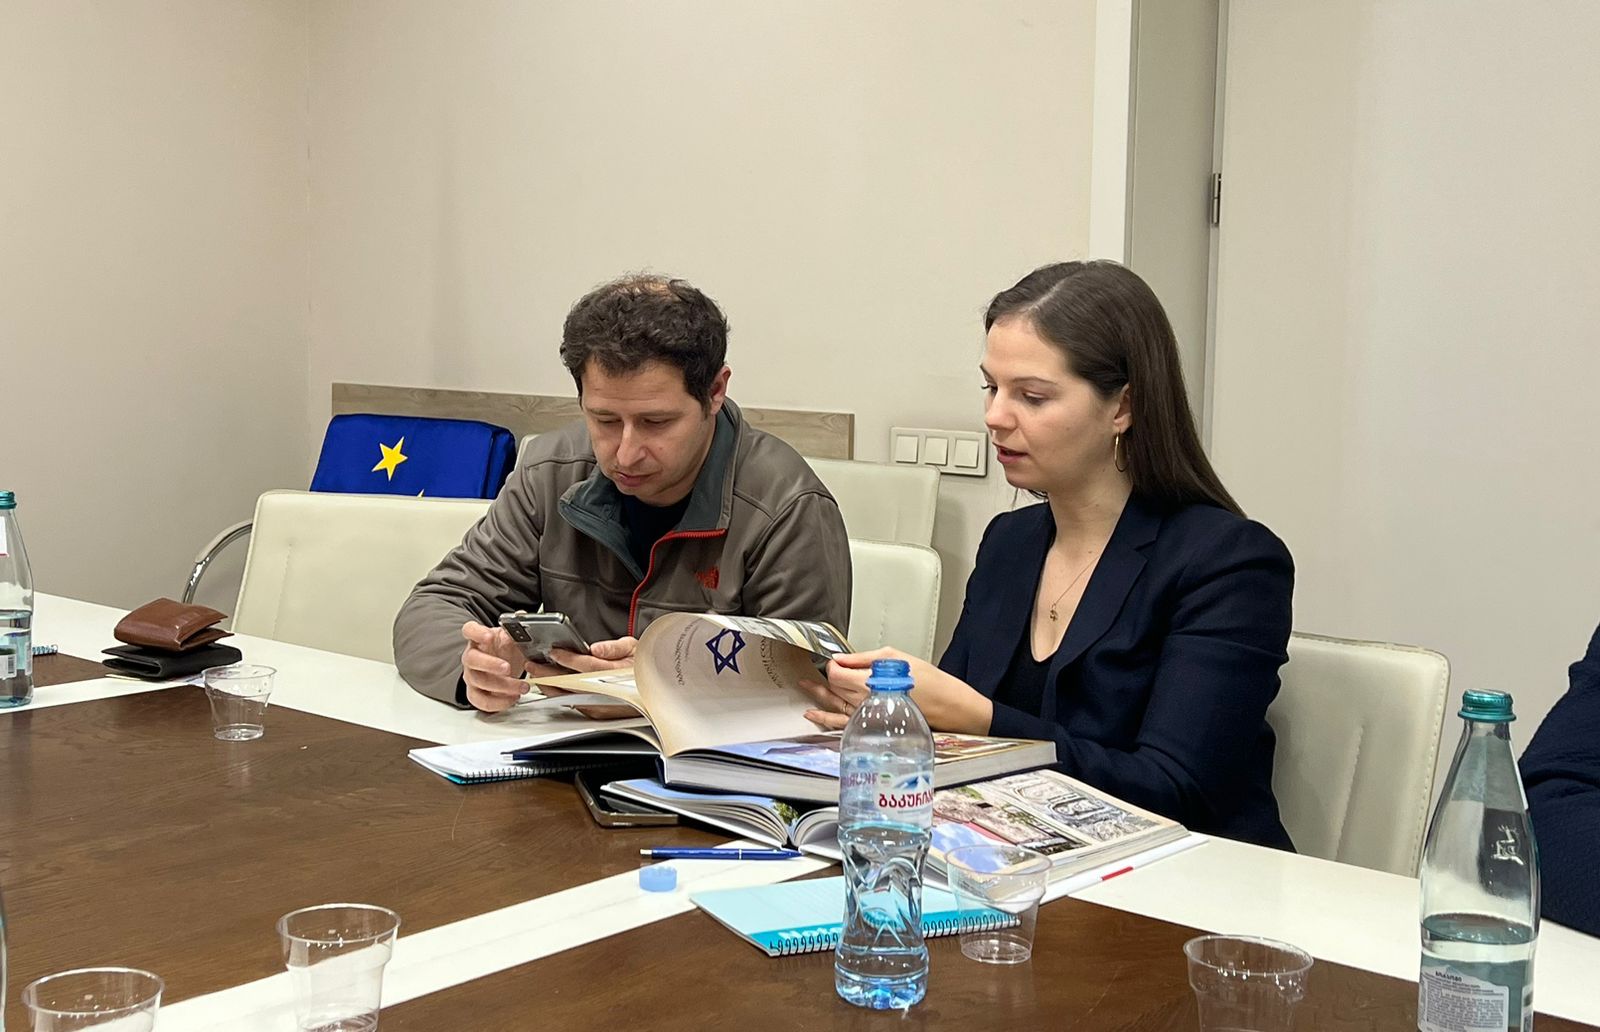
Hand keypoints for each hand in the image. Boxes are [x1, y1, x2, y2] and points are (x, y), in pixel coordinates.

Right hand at [460, 621, 563, 712]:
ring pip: (478, 682)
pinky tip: (513, 698)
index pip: (469, 630)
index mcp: (478, 639)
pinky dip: (497, 703)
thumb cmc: (504, 650)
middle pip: (471, 660)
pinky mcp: (476, 693)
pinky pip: (481, 701)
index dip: (476, 633)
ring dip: (501, 686)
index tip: (488, 636)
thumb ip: (516, 627)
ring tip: (521, 686)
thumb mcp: (511, 637)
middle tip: (507, 668)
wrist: (503, 665)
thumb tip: (521, 615)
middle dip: (490, 664)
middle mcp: (471, 657)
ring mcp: (472, 676)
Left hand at [542, 637, 638, 719]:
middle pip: (571, 684)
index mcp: (617, 674)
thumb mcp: (636, 650)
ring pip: (569, 696)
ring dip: (550, 686)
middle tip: (534, 665)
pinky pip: (573, 703)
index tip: (553, 652)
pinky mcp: (596, 713)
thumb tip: (597, 649)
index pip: (585, 666)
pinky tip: (551, 686)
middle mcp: (607, 693)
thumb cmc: (645, 670)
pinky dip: (560, 694)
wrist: (654, 692)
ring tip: (537, 674)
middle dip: (549, 674)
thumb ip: (615, 648)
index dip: (567, 658)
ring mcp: (600, 706)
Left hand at [801, 647, 993, 734]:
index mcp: (867, 682)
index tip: (837, 659)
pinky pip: (841, 723)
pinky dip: (825, 718)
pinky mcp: (870, 724)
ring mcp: (865, 715)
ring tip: (803, 686)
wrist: (946, 706)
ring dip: (817, 695)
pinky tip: (813, 714)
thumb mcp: (895, 658)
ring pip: (833, 705)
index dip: (832, 663)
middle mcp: (862, 701)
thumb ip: (864, 658)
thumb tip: (842, 658)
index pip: (836, 673)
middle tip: (817, 668)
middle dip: (824, 676)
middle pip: (832, 687)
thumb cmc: (927, 681)